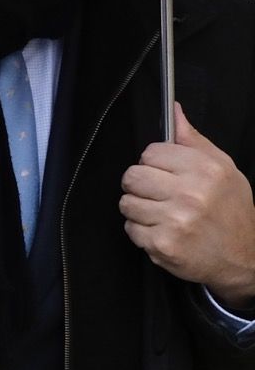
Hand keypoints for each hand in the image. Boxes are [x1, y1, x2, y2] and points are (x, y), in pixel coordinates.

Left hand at [121, 105, 254, 306]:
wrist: (244, 257)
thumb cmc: (231, 211)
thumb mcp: (223, 170)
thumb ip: (194, 141)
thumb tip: (174, 112)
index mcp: (206, 170)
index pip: (151, 152)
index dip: (154, 163)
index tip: (166, 174)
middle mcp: (191, 194)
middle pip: (132, 176)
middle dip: (141, 185)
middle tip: (159, 195)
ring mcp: (175, 220)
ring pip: (126, 202)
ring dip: (140, 209)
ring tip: (163, 215)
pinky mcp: (163, 244)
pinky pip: (130, 228)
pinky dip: (142, 232)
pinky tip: (164, 232)